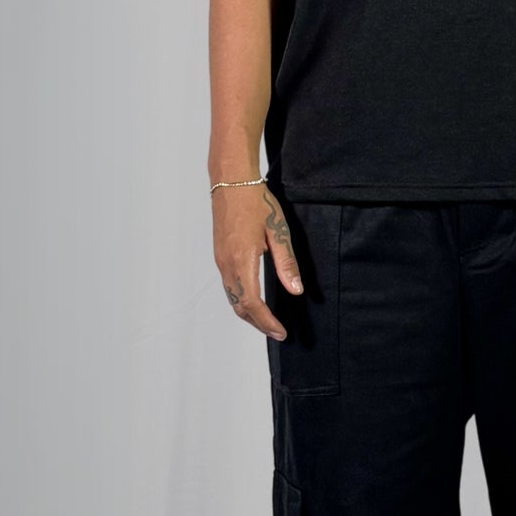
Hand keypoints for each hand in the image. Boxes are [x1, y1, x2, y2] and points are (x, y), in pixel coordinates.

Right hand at [214, 182, 302, 338]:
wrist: (231, 183)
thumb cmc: (257, 203)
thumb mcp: (278, 232)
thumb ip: (286, 263)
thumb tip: (295, 290)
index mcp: (242, 261)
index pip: (252, 304)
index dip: (267, 322)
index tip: (281, 333)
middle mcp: (226, 265)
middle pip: (240, 306)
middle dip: (258, 323)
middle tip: (278, 332)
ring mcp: (220, 261)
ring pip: (232, 298)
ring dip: (249, 314)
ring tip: (268, 322)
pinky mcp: (220, 256)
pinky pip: (229, 287)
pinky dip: (241, 301)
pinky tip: (255, 301)